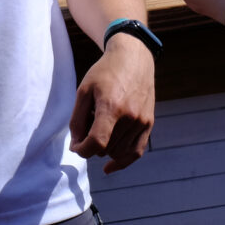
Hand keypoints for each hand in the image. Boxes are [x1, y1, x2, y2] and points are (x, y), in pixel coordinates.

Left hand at [70, 34, 155, 173]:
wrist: (134, 58)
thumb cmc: (105, 72)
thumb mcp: (84, 90)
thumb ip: (77, 120)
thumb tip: (76, 146)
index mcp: (112, 107)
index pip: (97, 143)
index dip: (82, 149)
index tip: (76, 145)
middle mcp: (130, 117)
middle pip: (106, 149)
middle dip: (91, 145)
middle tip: (87, 128)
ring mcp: (142, 121)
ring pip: (118, 152)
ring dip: (105, 149)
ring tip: (101, 127)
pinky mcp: (149, 123)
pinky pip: (136, 152)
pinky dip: (122, 161)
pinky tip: (110, 167)